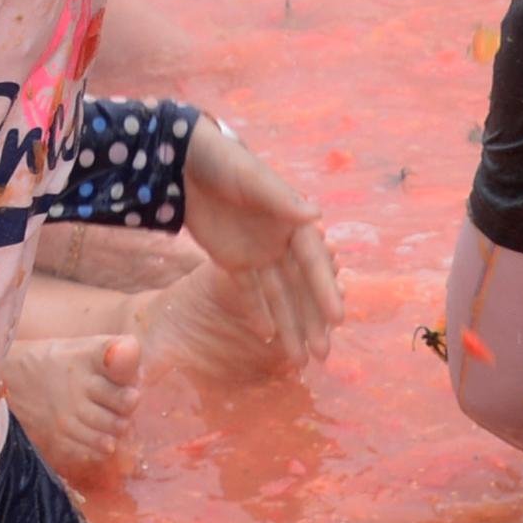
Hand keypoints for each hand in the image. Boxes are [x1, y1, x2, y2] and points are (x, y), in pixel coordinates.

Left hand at [175, 118, 342, 364]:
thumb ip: (280, 200)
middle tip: (324, 354)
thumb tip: (316, 215)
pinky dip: (258, 313)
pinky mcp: (231, 261)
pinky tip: (269, 338)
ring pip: (277, 296)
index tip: (338, 318)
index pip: (313, 262)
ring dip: (290, 326)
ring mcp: (257, 252)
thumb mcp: (250, 178)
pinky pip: (247, 292)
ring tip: (301, 361)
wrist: (183, 161)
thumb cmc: (223, 162)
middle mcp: (280, 240)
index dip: (325, 289)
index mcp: (292, 220)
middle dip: (312, 320)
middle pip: (300, 287)